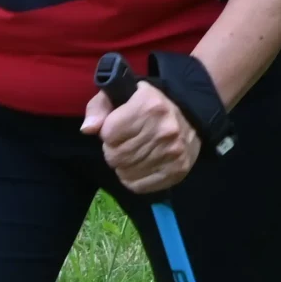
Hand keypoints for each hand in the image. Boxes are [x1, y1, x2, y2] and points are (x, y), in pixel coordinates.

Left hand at [81, 81, 199, 194]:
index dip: (108, 133)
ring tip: (131, 156)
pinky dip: (133, 180)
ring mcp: (173, 151)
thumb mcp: (122, 95)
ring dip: (122, 167)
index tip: (117, 129)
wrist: (192, 117)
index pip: (108, 133)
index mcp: (148, 105)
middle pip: (116, 156)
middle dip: (113, 152)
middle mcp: (163, 129)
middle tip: (123, 145)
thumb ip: (98, 107)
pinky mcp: (178, 170)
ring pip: (126, 172)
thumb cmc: (149, 105)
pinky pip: (140, 186)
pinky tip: (138, 168)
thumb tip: (88, 129)